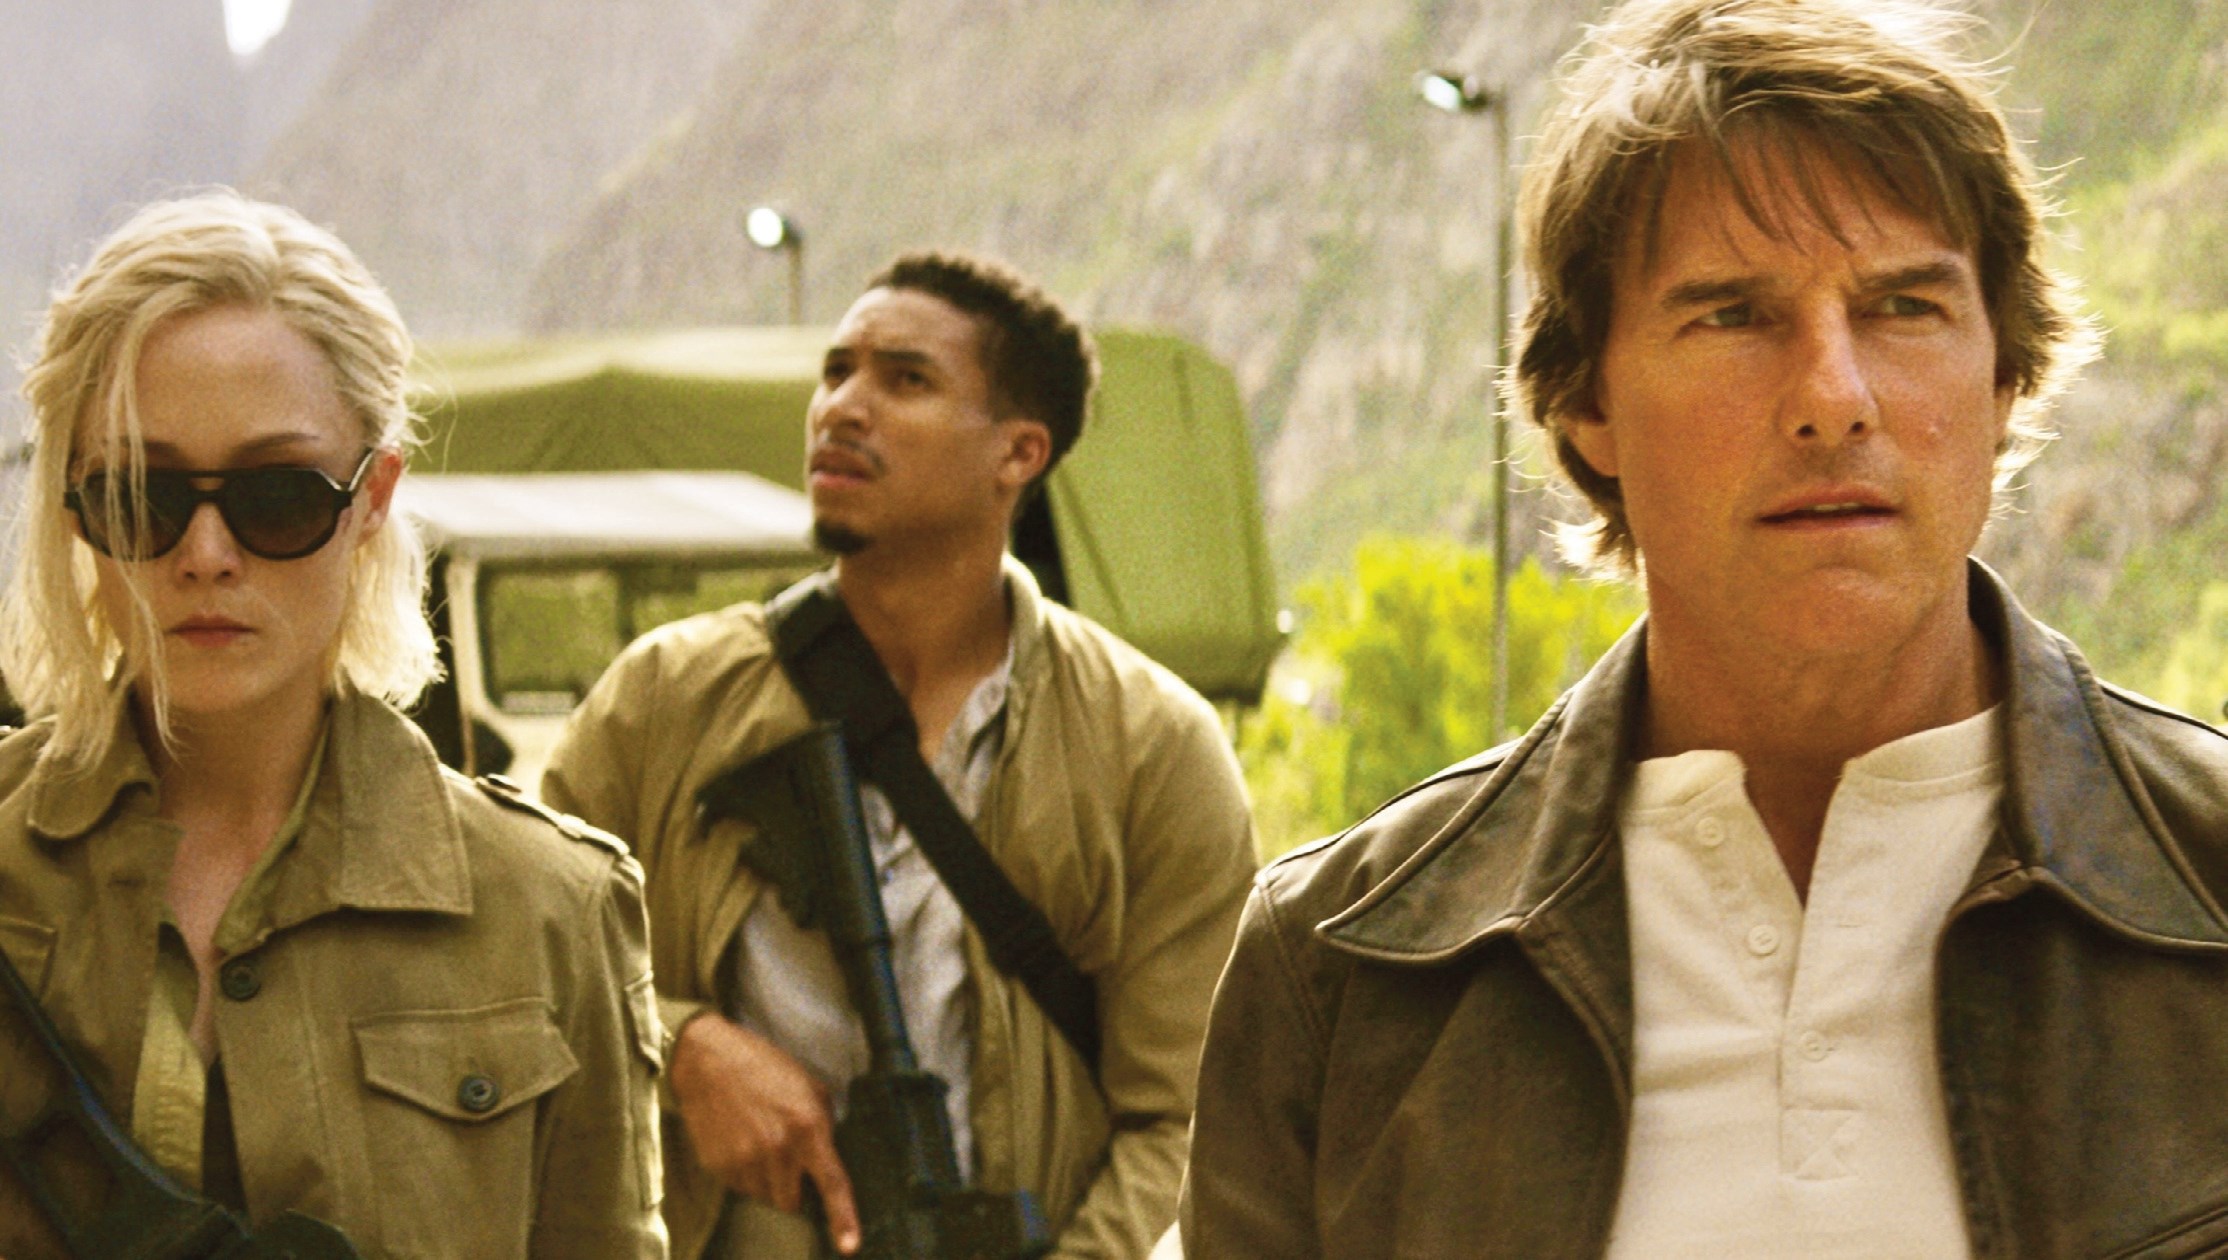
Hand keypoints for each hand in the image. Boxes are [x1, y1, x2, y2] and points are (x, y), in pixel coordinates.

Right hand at [668, 1013, 861, 1253]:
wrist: (709, 1060)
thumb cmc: (765, 1068)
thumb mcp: (810, 1088)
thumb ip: (823, 1127)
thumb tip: (827, 1160)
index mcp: (807, 1128)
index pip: (832, 1183)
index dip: (843, 1219)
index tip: (848, 1247)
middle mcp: (777, 1150)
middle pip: (792, 1203)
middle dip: (794, 1190)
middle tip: (788, 1159)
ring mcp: (744, 1161)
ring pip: (765, 1198)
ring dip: (768, 1182)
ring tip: (760, 1142)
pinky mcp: (719, 1166)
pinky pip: (740, 1187)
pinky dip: (745, 1174)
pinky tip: (741, 1142)